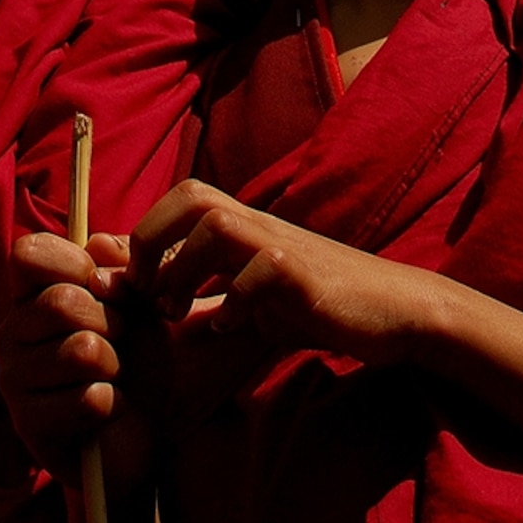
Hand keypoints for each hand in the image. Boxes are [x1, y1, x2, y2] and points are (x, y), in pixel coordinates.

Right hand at [0, 229, 150, 479]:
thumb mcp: (144, 301)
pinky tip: (106, 412)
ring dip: (115, 367)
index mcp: (30, 296)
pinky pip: (89, 399)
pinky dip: (114, 404)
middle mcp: (10, 334)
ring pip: (81, 352)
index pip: (28, 254)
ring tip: (111, 378)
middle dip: (112, 323)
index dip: (75, 263)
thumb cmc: (140, 358)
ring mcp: (13, 382)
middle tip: (118, 344)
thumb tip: (98, 244)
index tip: (104, 287)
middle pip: (62, 303)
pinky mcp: (29, 427)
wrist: (147, 431)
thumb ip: (125, 265)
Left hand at [131, 179, 445, 367]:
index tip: (130, 284)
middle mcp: (259, 225)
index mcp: (243, 226)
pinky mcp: (305, 275)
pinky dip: (234, 302)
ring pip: (215, 227)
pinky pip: (260, 273)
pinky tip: (231, 326)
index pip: (180, 199)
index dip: (142, 232)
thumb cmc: (317, 303)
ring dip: (184, 271)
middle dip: (152, 238)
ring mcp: (283, 246)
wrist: (392, 310)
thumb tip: (148, 303)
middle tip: (145, 291)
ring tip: (178, 313)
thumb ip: (201, 297)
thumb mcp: (248, 298)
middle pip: (190, 196)